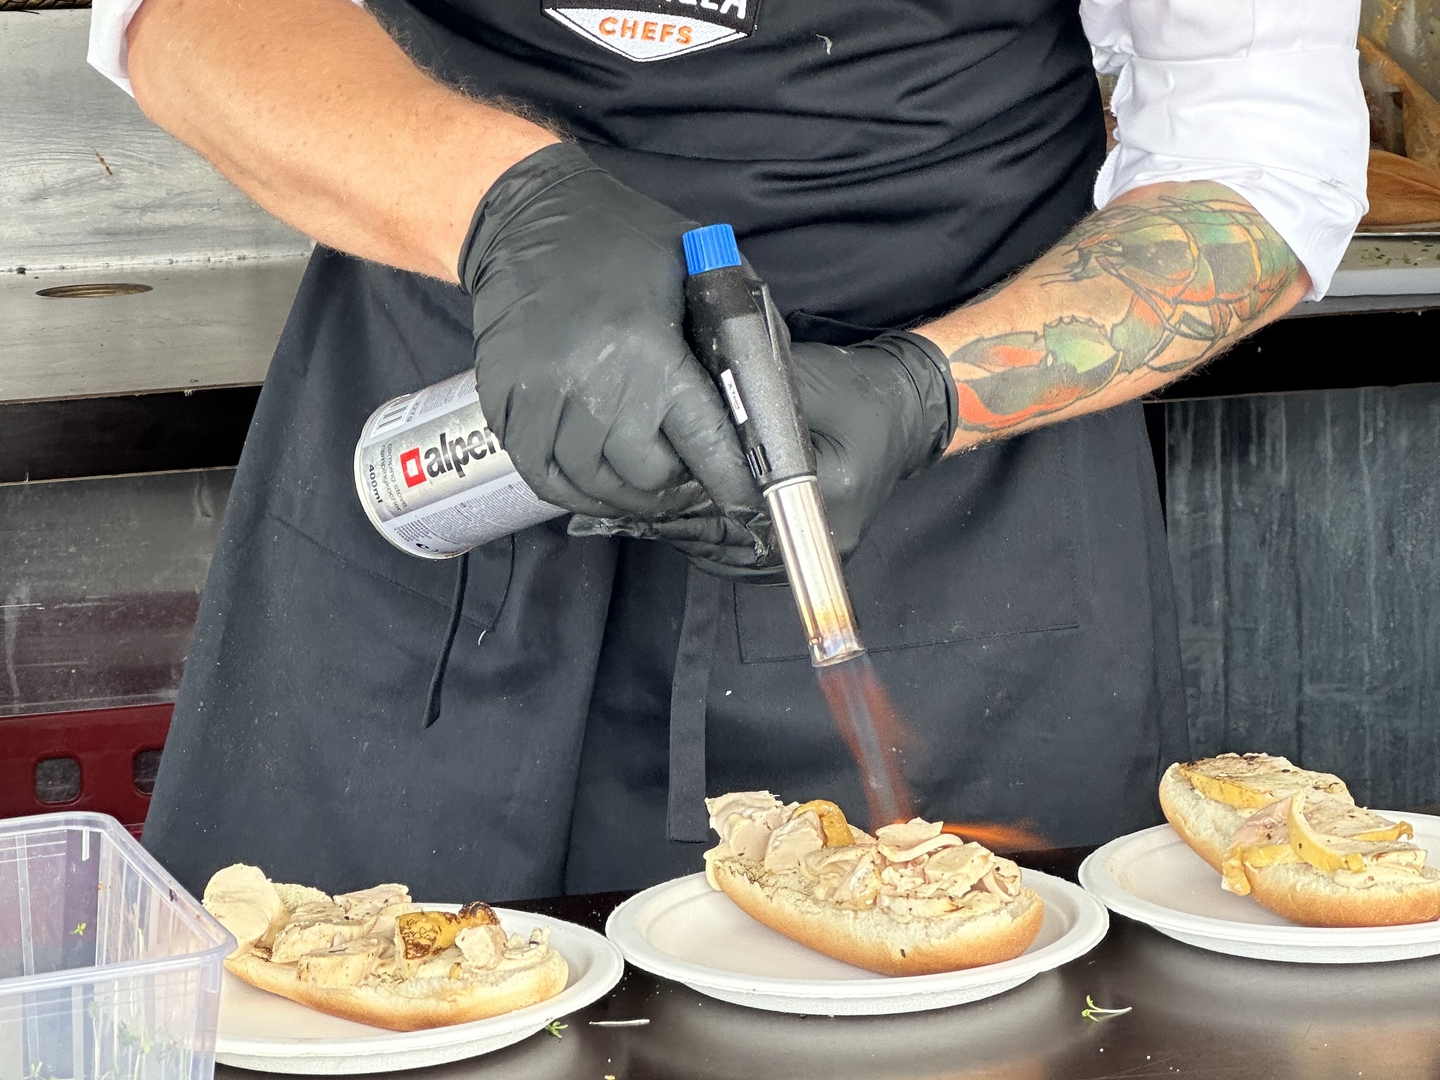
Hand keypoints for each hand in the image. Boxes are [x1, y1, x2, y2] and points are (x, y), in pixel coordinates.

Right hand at [460, 143, 757, 520]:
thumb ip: (737, 330)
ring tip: (643, 480)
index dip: (730, 481)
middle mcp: (592, 382)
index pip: (704, 445)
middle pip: (645, 476)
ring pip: (592, 485)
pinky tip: (596, 480)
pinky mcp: (504, 402)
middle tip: (686, 472)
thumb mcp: (699, 266)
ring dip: (624, 493)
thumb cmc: (622, 240)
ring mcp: (541, 396)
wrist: (528, 216)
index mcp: (649, 351)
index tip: (743, 497)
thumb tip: (766, 398)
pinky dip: (572, 490)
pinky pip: (541, 475)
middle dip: (674, 483)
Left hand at [590, 330, 957, 576]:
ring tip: (657, 518)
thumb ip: (750, 397)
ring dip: (699, 541)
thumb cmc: (854, 387)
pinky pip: (757, 565)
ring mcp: (826, 551)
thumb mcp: (803, 378)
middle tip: (643, 507)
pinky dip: (721, 549)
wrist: (904, 410)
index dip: (696, 500)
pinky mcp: (819, 554)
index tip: (660, 488)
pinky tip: (692, 529)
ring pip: (742, 561)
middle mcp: (830, 533)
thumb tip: (685, 397)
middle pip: (738, 544)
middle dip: (688, 524)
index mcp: (830, 488)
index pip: (743, 509)